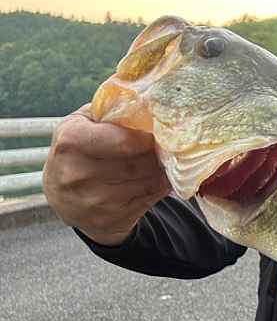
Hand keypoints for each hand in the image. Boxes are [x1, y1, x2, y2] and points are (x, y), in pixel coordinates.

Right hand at [42, 104, 169, 245]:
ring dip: (161, 169)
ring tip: (161, 160)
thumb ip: (111, 111)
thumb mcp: (83, 123)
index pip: (124, 140)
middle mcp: (78, 174)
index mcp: (71, 142)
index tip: (156, 132)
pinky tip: (158, 177)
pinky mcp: (110, 219)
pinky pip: (150, 198)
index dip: (146, 136)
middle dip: (157, 153)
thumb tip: (149, 102)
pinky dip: (160, 185)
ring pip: (148, 180)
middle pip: (140, 162)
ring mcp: (94, 200)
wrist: (66, 199)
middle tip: (165, 145)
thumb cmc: (79, 151)